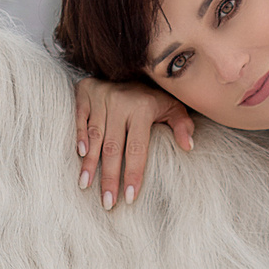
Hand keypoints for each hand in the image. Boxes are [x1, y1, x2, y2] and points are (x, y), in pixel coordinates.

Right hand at [75, 76, 194, 209]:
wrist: (128, 65)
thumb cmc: (152, 94)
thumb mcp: (172, 105)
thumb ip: (182, 124)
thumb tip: (189, 146)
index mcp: (142, 108)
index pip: (137, 148)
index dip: (133, 174)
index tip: (129, 198)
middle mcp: (120, 103)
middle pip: (114, 148)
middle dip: (110, 178)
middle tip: (107, 203)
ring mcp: (101, 97)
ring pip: (95, 136)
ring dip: (90, 163)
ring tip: (86, 185)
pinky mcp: (85, 92)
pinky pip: (80, 117)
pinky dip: (79, 135)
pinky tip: (79, 155)